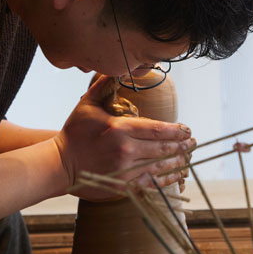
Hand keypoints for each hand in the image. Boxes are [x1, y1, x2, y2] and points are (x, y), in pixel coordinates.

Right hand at [53, 75, 194, 200]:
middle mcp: (126, 150)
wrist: (59, 164)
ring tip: (188, 157)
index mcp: (120, 128)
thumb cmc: (74, 133)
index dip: (176, 130)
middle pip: (163, 148)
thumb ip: (104, 86)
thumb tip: (118, 68)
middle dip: (182, 145)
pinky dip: (166, 179)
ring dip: (178, 162)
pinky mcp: (123, 185)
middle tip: (193, 142)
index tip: (187, 129)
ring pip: (160, 166)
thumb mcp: (87, 104)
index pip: (157, 129)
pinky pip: (151, 183)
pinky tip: (176, 175)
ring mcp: (125, 170)